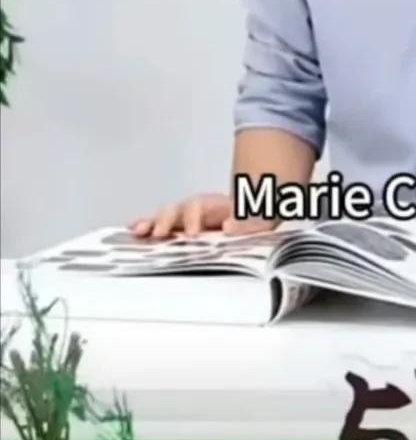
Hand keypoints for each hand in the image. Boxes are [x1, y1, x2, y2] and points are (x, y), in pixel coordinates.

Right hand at [129, 193, 276, 239]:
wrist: (250, 216)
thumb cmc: (250, 219)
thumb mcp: (258, 219)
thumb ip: (247, 223)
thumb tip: (229, 227)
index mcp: (215, 204)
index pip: (198, 206)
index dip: (193, 219)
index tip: (192, 234)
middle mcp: (196, 208)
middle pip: (177, 209)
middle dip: (166, 221)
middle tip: (160, 235)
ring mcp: (185, 217)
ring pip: (164, 216)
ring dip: (151, 223)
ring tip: (139, 232)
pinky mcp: (178, 228)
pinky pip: (159, 225)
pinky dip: (146, 227)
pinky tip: (134, 232)